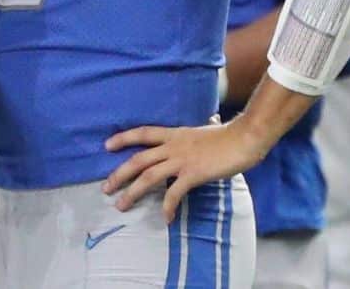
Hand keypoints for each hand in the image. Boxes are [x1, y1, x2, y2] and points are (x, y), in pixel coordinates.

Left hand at [102, 119, 265, 221]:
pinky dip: (168, 206)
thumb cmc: (227, 136)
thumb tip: (191, 138)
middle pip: (138, 159)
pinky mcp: (194, 174)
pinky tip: (165, 218)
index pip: (142, 133)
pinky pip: (175, 192)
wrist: (244, 138)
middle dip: (119, 174)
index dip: (123, 138)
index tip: (106, 145)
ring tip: (121, 205)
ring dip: (133, 192)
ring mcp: (182, 160)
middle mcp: (173, 146)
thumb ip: (190, 138)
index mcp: (174, 134)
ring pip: (149, 176)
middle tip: (106, 188)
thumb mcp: (201, 131)